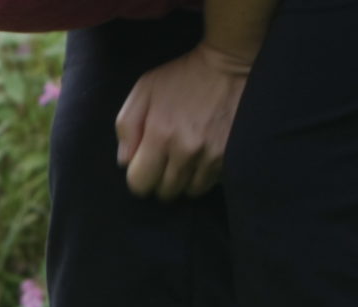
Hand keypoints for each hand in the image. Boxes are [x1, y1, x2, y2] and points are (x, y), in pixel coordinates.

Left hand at [115, 40, 253, 200]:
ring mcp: (212, 156)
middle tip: (166, 160)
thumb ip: (126, 127)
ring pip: (190, 191)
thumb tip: (125, 162)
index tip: (145, 164)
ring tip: (186, 158)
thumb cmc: (182, 77)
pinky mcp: (232, 156)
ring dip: (184, 180)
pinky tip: (203, 157)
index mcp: (160, 136)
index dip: (139, 177)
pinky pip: (212, 183)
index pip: (140, 184)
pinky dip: (205, 175)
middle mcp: (186, 151)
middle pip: (165, 192)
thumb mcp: (144, 91)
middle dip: (161, 180)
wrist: (230, 63)